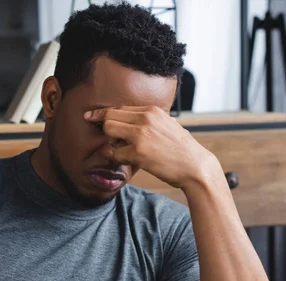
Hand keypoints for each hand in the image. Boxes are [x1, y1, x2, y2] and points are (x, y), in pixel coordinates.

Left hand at [84, 105, 221, 189]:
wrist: (195, 166)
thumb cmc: (181, 150)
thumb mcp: (167, 126)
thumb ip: (149, 122)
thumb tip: (129, 123)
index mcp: (152, 110)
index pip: (119, 108)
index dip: (102, 112)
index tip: (90, 115)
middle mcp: (146, 118)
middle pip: (110, 116)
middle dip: (102, 126)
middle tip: (102, 136)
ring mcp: (141, 134)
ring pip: (108, 130)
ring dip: (111, 142)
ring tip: (123, 151)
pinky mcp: (138, 151)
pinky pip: (114, 153)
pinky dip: (116, 158)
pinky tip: (126, 161)